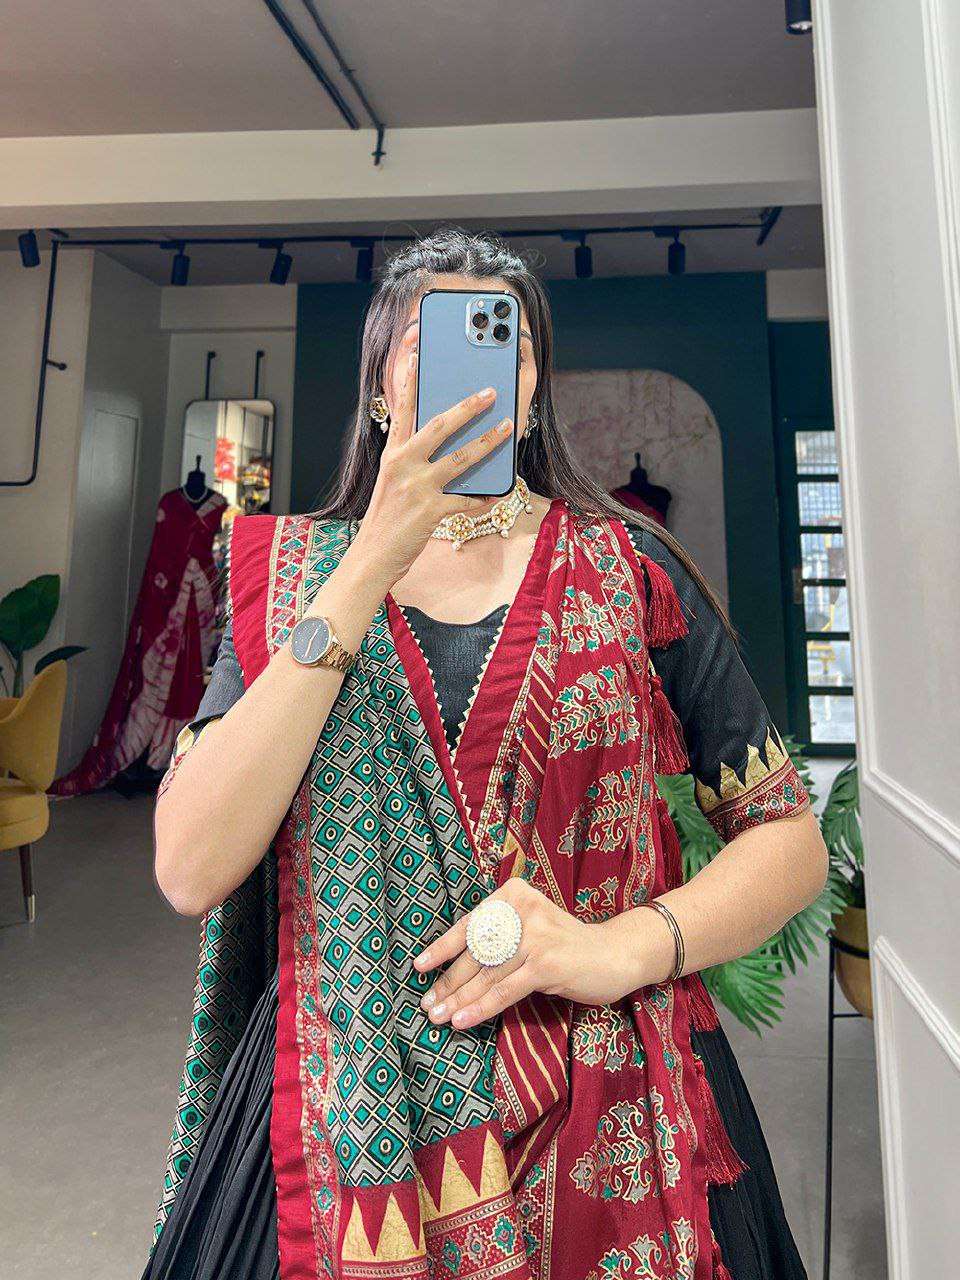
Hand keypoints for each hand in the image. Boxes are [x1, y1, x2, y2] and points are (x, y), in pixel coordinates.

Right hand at [353, 350, 514, 586]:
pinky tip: (499, 492)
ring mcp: (417, 487)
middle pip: (440, 426)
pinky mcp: (431, 511)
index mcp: (392, 455)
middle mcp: (402, 465)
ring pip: (461, 458)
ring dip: (488, 442)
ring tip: (507, 429)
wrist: (372, 557)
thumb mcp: (392, 484)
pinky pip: (467, 500)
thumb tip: (446, 448)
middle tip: (490, 392)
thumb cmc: (385, 520)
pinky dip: (485, 497)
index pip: (403, 410)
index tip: (419, 354)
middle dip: (468, 406)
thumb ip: (412, 463)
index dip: (411, 381)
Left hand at [412, 878, 674, 1030]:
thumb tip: (453, 969)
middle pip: (475, 952)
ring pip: (487, 975)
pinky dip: (480, 1008)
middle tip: (427, 1005)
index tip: (419, 967)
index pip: (470, 924)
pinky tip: (462, 1022)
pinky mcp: (546, 964)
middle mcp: (522, 909)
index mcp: (514, 895)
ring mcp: (535, 935)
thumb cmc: (566, 946)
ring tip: (439, 1018)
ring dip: (459, 1000)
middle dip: (448, 982)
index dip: (442, 948)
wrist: (616, 954)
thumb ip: (500, 938)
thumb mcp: (530, 930)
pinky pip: (504, 991)